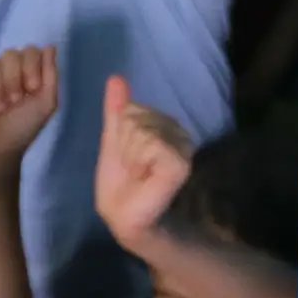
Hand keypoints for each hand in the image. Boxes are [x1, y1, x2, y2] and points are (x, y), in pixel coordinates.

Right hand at [0, 46, 62, 185]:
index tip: (32, 89)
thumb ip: (50, 74)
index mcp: (26, 74)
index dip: (32, 66)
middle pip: (11, 53)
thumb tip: (50, 46)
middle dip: (15, 79)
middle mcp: (5, 72)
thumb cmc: (22, 129)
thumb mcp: (46, 103)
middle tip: (14, 102)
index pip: (30, 51)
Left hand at [93, 74, 197, 245]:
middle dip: (124, 144)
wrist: (126, 219)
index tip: (126, 158)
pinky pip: (150, 144)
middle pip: (136, 117)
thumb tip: (116, 77)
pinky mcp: (181, 164)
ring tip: (137, 175)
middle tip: (131, 169)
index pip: (133, 107)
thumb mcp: (114, 142)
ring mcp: (183, 148)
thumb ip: (116, 111)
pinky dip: (138, 162)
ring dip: (129, 156)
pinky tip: (145, 178)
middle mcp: (179, 133)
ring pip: (141, 129)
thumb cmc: (120, 185)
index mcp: (165, 125)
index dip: (121, 133)